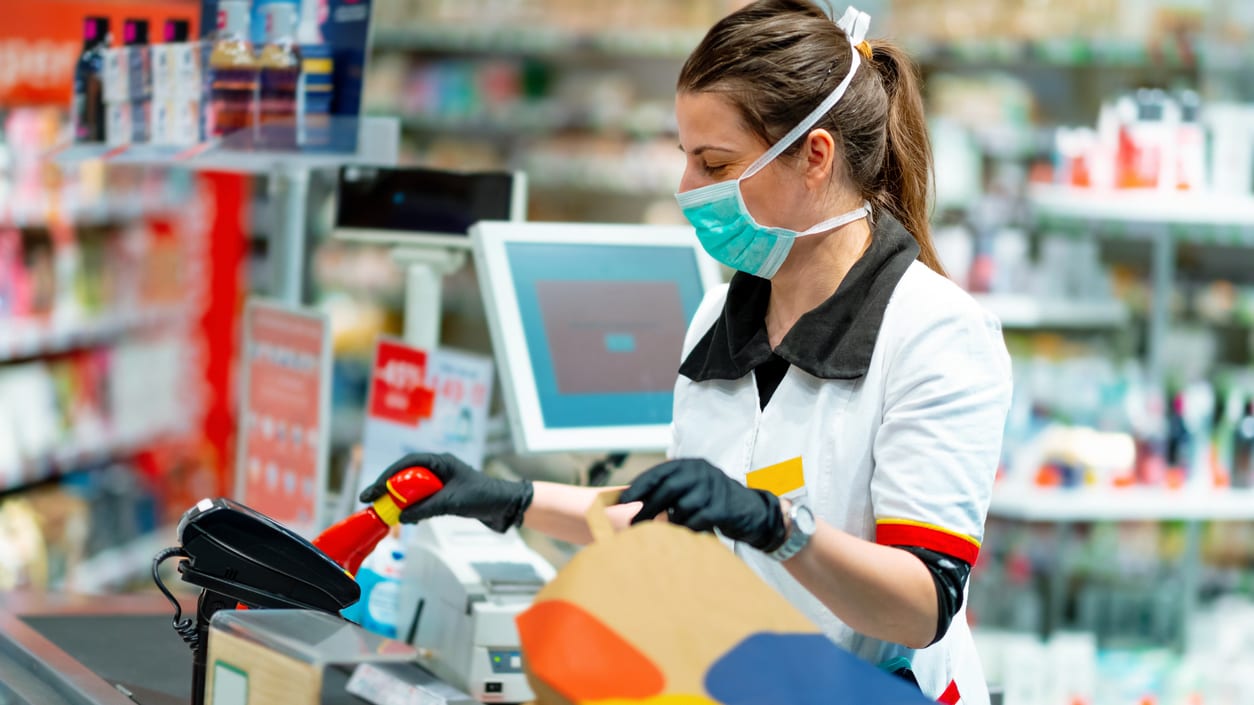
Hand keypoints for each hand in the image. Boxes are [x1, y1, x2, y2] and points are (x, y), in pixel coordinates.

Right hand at [359, 452, 532, 532]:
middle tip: (370, 500)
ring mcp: (442, 481)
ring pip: (413, 487)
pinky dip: (413, 506)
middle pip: (406, 474)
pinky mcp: (446, 495)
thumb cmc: (483, 497)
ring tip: (383, 510)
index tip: (373, 490)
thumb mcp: (452, 502)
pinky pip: (423, 498)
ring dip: (399, 498)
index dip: (387, 475)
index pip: (407, 463)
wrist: (506, 506)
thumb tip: (401, 516)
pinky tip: (406, 517)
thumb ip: (426, 508)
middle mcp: (439, 468)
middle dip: (388, 487)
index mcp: (441, 461)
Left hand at [619, 458, 785, 552]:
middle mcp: (701, 472)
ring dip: (671, 523)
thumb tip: (632, 502)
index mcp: (691, 465)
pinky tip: (688, 534)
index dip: (639, 487)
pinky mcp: (721, 507)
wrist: (754, 513)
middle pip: (667, 489)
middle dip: (647, 508)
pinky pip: (695, 522)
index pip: (659, 473)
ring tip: (670, 531)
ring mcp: (713, 488)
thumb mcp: (693, 490)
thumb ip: (669, 492)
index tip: (622, 500)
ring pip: (680, 508)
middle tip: (634, 523)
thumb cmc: (715, 503)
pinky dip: (687, 530)